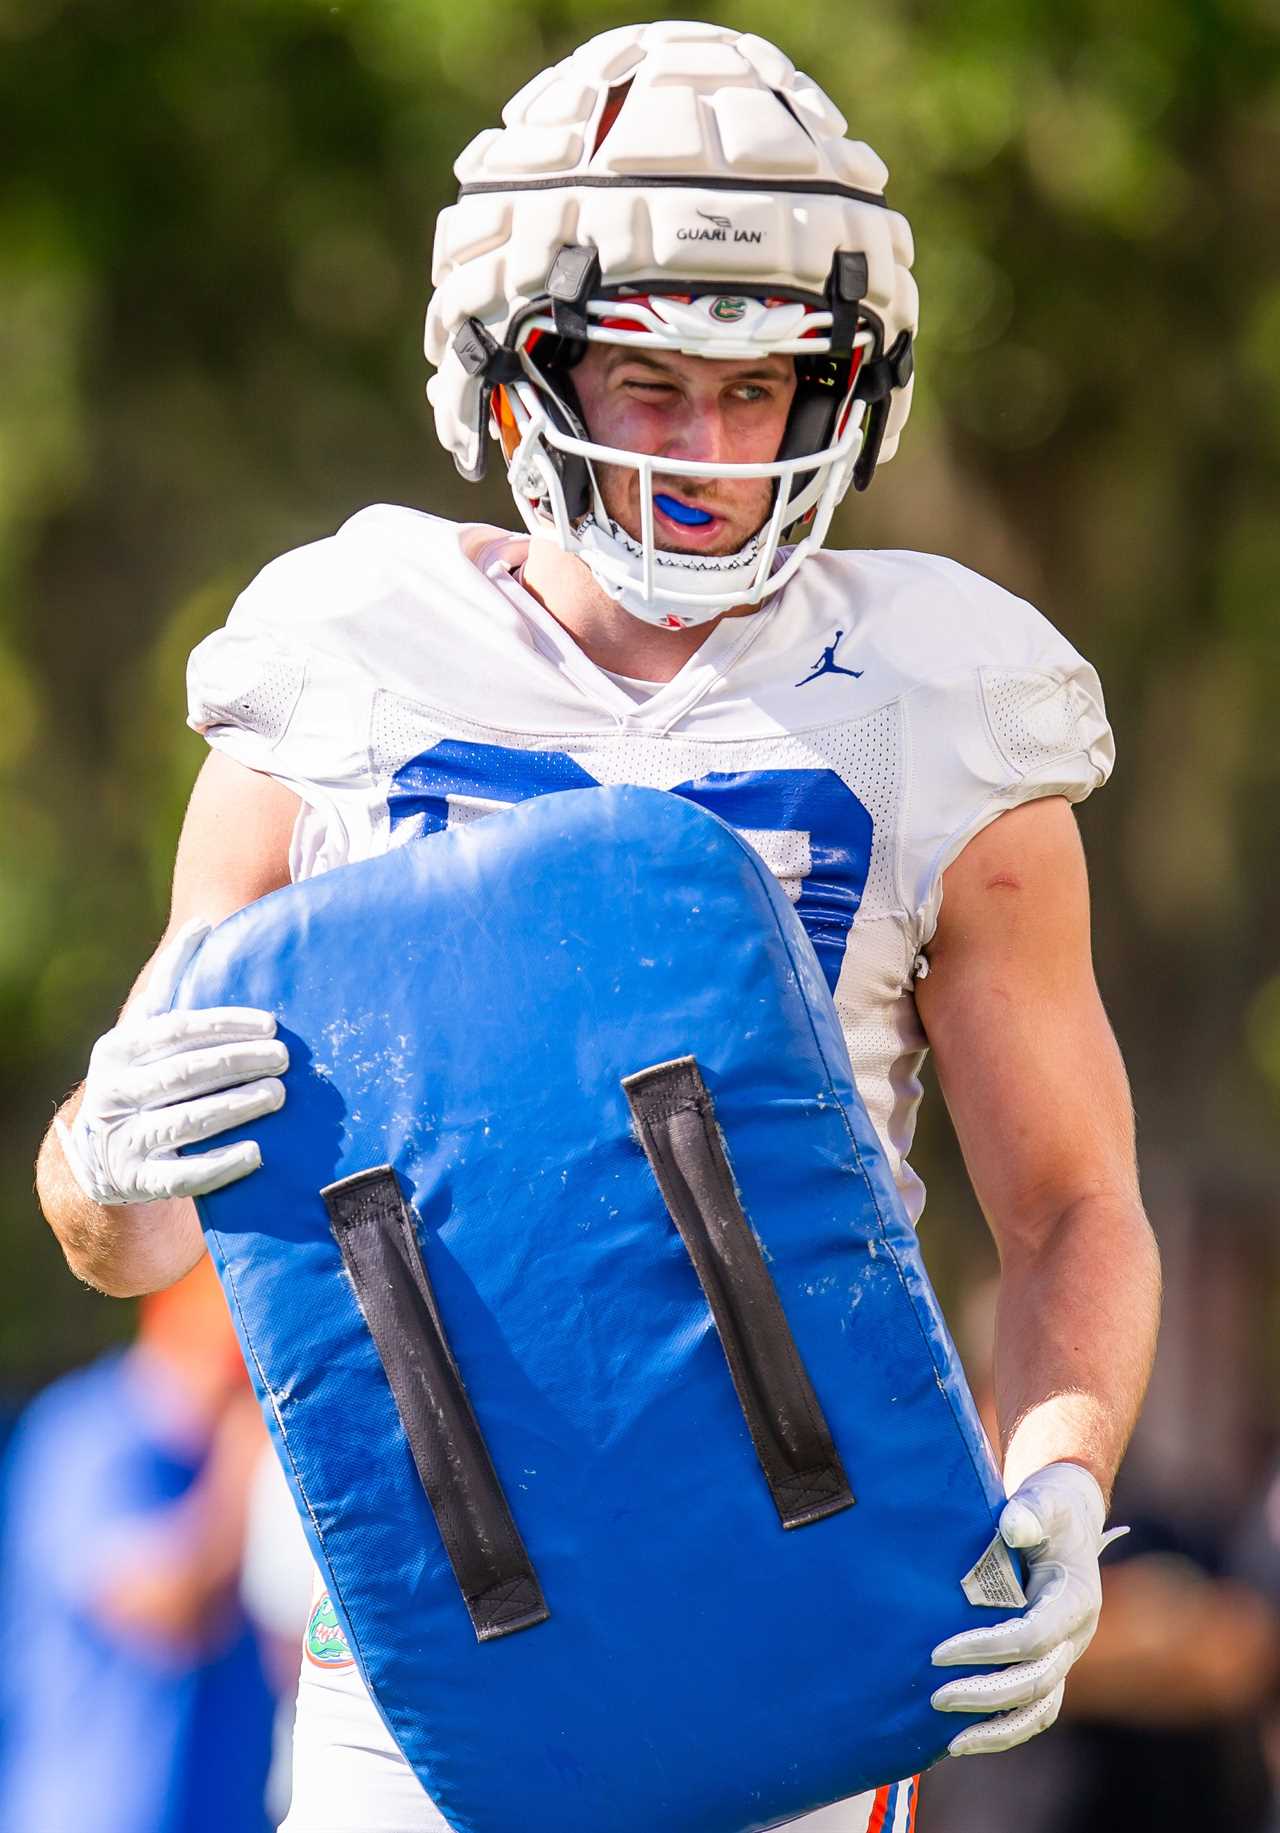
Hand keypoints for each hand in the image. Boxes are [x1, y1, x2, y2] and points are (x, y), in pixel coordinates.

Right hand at [57, 918, 287, 1204]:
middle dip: (237, 1064)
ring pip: (183, 1122)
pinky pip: (181, 1177)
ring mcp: (121, 1141)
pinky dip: (220, 1165)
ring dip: (235, 1107)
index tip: (270, 1025)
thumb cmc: (142, 1077)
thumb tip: (204, 923)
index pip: (175, 1032)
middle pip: (182, 1074)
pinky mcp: (137, 1183)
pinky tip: (257, 1153)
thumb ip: (173, 982)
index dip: (224, 1026)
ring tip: (278, 1095)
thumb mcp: (146, 1031)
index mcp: (117, 1050)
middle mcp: (113, 1094)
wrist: (99, 1156)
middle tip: (285, 1059)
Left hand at [931, 1461, 1125, 1755]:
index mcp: (1075, 1599)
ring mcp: (1065, 1655)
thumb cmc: (1049, 1508)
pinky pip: (1035, 1710)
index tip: (938, 1651)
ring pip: (1038, 1708)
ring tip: (948, 1741)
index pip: (1032, 1637)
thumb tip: (1011, 1526)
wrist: (1067, 1519)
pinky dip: (1005, 1730)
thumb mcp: (1044, 1500)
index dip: (986, 1648)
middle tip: (934, 1697)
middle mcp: (1076, 1635)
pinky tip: (966, 1739)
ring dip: (995, 1726)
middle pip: (1035, 1680)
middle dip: (984, 1693)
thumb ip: (1031, 1511)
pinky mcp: (1051, 1664)